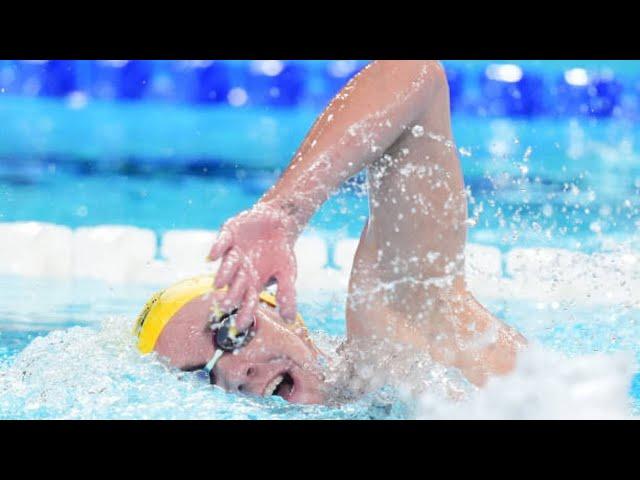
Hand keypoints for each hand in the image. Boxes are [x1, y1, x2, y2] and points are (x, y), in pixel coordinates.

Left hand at [208, 202, 298, 329]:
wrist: (277, 223)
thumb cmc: (280, 252)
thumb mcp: (288, 272)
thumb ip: (287, 294)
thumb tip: (289, 320)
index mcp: (253, 283)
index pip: (248, 301)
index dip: (244, 313)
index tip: (240, 326)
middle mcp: (240, 271)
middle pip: (235, 285)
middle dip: (231, 295)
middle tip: (226, 306)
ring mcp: (233, 254)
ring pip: (227, 265)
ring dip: (223, 274)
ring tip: (218, 285)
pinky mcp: (228, 236)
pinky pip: (222, 242)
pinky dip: (218, 248)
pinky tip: (213, 256)